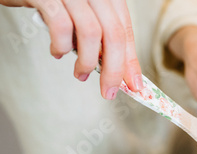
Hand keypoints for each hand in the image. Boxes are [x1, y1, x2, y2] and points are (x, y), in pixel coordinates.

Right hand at [1, 0, 143, 98]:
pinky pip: (61, 26)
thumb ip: (100, 35)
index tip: (134, 84)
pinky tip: (57, 52)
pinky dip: (61, 46)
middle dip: (114, 69)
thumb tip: (118, 68)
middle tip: (109, 91)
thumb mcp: (83, 13)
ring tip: (81, 74)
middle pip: (114, 34)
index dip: (131, 60)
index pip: (125, 29)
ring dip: (87, 62)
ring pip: (91, 33)